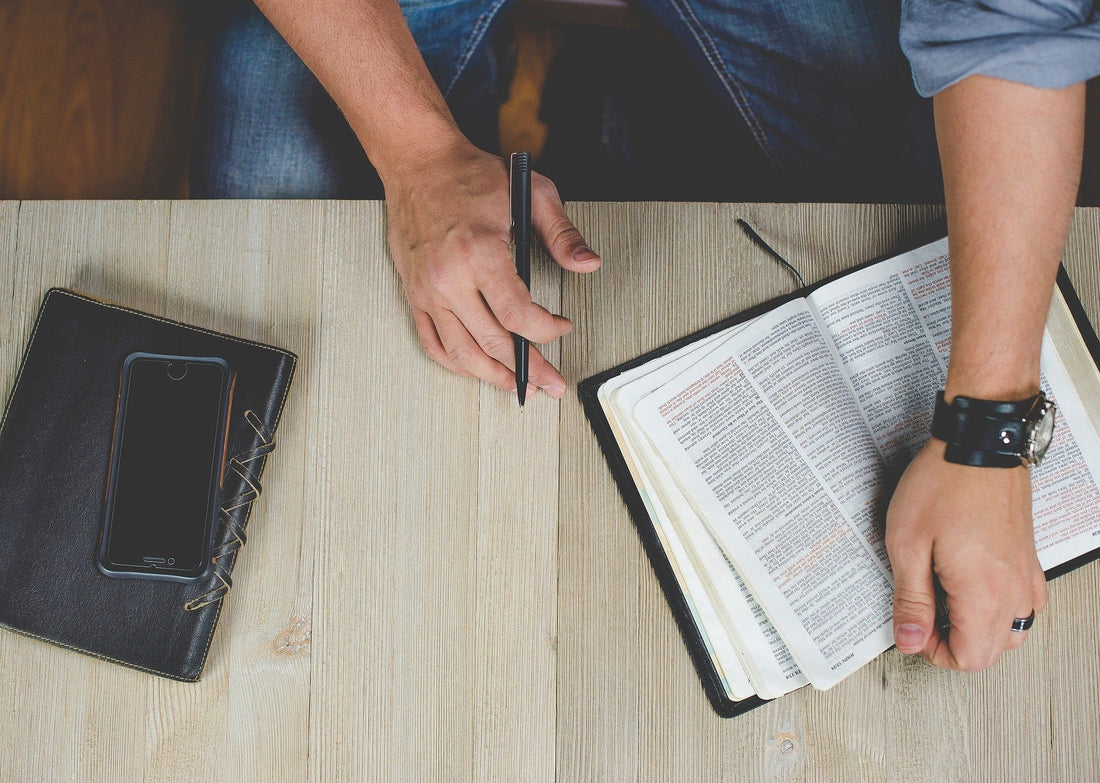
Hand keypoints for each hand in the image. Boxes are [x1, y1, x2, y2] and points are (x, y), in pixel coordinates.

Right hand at [383, 140, 600, 397]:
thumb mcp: (530, 193)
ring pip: (461, 353)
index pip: (517, 314)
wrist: (419, 163)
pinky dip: (458, 364)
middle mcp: (449, 277)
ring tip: (518, 386)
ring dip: (492, 377)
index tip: (561, 327)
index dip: (546, 331)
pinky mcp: (414, 295)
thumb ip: (562, 233)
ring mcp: (428, 290)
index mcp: (479, 252)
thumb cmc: (469, 176)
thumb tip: (587, 263)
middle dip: (529, 367)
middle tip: (551, 381)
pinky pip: (434, 343)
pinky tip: (478, 369)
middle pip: (493, 342)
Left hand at [885, 438, 1047, 670]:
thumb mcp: (907, 543)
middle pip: (993, 651)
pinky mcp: (1028, 558)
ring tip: (946, 601)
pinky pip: (1026, 604)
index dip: (936, 652)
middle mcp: (1012, 589)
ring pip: (1013, 631)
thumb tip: (910, 640)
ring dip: (980, 630)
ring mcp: (1025, 574)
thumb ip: (911, 599)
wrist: (979, 443)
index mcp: (983, 593)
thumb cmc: (943, 483)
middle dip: (955, 644)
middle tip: (925, 615)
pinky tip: (974, 587)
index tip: (914, 628)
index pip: (970, 658)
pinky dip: (1002, 609)